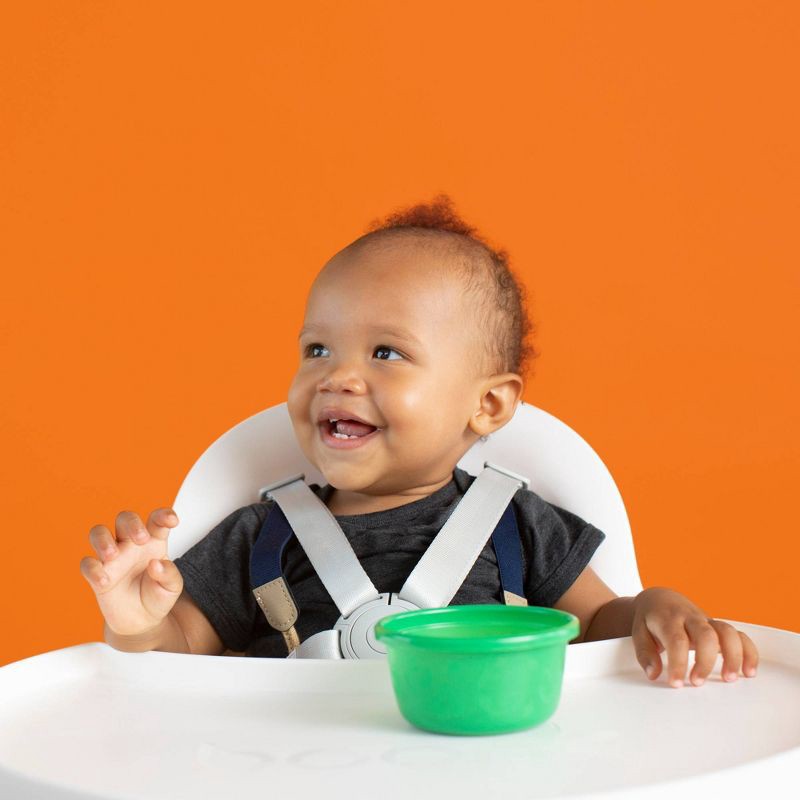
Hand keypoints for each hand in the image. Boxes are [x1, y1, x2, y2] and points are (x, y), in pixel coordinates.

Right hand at [80, 508, 183, 636]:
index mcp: (153, 542)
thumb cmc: (157, 596)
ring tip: (113, 555)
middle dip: (131, 523)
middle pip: (124, 518)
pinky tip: (104, 581)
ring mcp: (113, 558)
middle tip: (142, 539)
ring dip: (103, 539)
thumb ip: (169, 574)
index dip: (163, 515)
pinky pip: (87, 565)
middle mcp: (131, 545)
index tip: (172, 521)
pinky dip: (92, 570)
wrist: (142, 621)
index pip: (156, 520)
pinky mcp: (97, 576)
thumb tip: (156, 564)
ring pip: (98, 533)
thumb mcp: (172, 588)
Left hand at [631, 587, 758, 687]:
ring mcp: (707, 621)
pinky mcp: (718, 627)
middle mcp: (690, 618)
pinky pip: (739, 635)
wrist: (660, 599)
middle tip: (697, 682)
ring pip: (727, 632)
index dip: (678, 663)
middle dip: (705, 661)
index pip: (677, 640)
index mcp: (668, 619)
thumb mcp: (639, 633)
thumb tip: (654, 674)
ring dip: (733, 656)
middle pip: (705, 635)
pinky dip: (748, 651)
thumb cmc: (650, 619)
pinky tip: (749, 672)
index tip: (676, 683)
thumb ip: (645, 654)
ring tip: (729, 679)